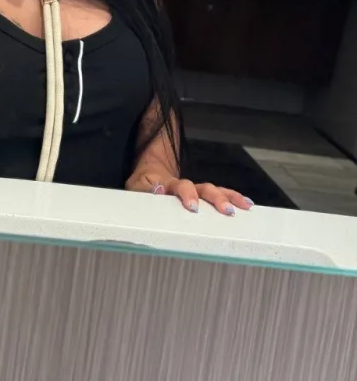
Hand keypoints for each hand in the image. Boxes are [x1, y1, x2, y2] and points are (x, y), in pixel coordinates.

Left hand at [125, 170, 253, 215]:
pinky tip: (247, 205)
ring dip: (229, 198)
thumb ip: (146, 190)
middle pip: (203, 188)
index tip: (193, 206)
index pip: (179, 186)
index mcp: (168, 183)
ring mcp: (195, 189)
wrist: (151, 172)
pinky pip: (220, 194)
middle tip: (226, 210)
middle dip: (216, 198)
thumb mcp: (136, 187)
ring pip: (214, 190)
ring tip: (245, 206)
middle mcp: (185, 185)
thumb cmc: (143, 184)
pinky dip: (233, 198)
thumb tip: (159, 191)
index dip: (187, 194)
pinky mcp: (201, 195)